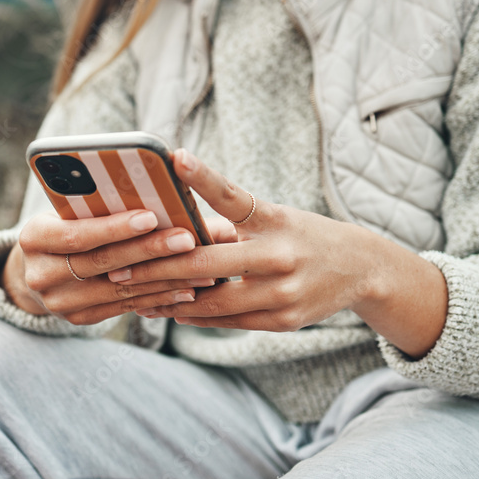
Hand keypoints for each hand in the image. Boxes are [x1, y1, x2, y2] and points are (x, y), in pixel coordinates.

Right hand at [1, 208, 233, 324]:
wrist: (35, 268)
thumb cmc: (62, 224)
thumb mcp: (66, 210)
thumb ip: (97, 203)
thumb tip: (154, 188)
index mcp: (34, 238)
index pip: (76, 234)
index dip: (114, 227)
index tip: (151, 216)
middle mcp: (41, 275)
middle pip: (103, 263)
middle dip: (148, 250)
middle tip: (186, 239)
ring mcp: (59, 302)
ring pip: (119, 288)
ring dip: (164, 278)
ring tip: (200, 267)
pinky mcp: (78, 319)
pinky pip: (124, 307)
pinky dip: (158, 297)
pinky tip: (187, 288)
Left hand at [113, 150, 447, 357]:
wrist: (361, 269)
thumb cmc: (302, 234)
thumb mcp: (271, 217)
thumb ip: (224, 222)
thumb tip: (171, 227)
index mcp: (275, 220)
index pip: (233, 196)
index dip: (203, 177)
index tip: (176, 156)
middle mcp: (280, 256)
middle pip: (206, 265)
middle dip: (157, 268)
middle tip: (117, 266)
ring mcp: (283, 294)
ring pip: (212, 302)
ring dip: (168, 298)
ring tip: (131, 294)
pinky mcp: (283, 322)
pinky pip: (227, 321)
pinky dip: (195, 314)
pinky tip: (165, 309)